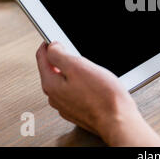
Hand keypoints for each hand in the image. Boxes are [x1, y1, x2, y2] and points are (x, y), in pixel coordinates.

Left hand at [36, 42, 159, 145]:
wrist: (117, 119)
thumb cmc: (102, 96)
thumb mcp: (78, 66)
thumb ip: (59, 54)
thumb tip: (51, 47)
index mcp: (51, 84)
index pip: (42, 58)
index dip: (48, 45)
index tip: (53, 39)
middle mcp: (55, 97)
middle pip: (51, 71)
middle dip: (60, 59)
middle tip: (72, 51)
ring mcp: (66, 106)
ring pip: (63, 82)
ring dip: (70, 73)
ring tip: (84, 67)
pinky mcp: (77, 111)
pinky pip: (73, 93)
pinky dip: (79, 85)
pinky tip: (91, 84)